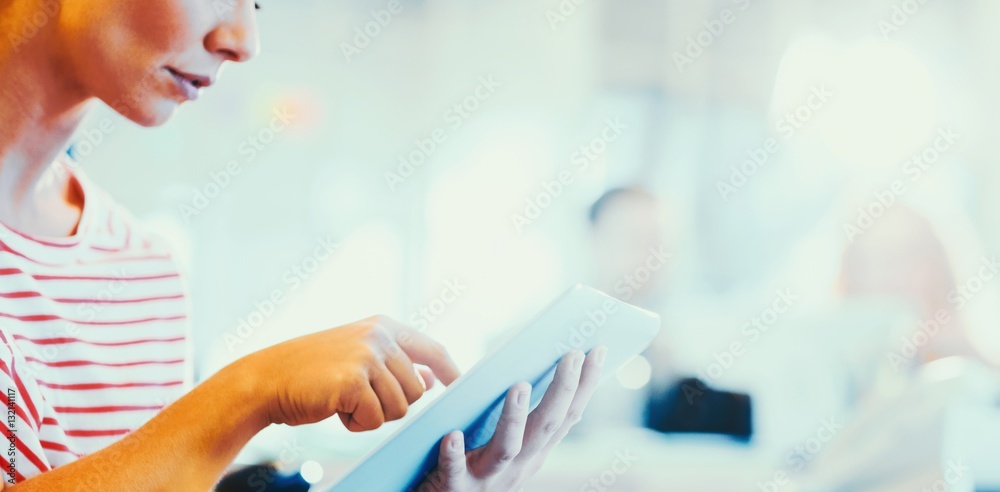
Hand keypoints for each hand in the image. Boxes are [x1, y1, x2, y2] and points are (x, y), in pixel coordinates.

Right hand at [239, 315, 460, 430]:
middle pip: (417, 390)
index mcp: (383, 326)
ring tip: (344, 401)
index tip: (462, 385)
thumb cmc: (313, 373)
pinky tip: (335, 409)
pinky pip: (376, 420)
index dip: (451, 370)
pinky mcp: (353, 380)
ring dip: (372, 415)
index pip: (433, 348)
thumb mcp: (359, 358)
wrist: (266, 379)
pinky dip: (356, 424)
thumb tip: (432, 379)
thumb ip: (395, 364)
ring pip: (399, 408)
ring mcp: (367, 356)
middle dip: (392, 405)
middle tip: (359, 400)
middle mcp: (379, 335)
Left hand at [416, 346, 605, 491]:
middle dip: (562, 390)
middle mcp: (517, 466)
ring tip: (519, 386)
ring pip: (506, 448)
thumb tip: (529, 366)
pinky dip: (455, 454)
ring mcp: (488, 479)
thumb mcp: (503, 444)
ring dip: (514, 418)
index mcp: (533, 453)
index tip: (598, 351)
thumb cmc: (472, 467)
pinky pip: (455, 471)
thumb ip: (517, 416)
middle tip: (572, 355)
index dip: (585, 386)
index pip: (567, 416)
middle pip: (546, 427)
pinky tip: (453, 435)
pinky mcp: (455, 487)